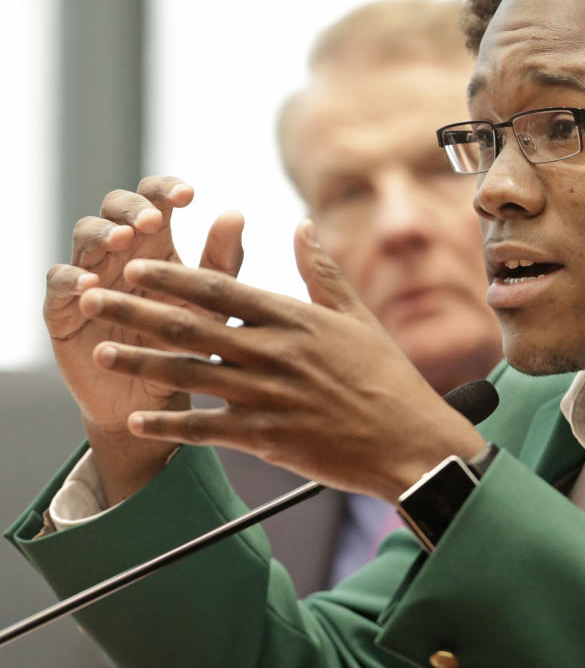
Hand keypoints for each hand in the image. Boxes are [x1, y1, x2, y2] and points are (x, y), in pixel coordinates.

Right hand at [44, 177, 243, 499]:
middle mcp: (119, 252)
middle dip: (131, 207)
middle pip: (114, 207)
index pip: (154, 200)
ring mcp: (88, 274)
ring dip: (102, 233)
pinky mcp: (64, 306)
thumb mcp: (211, 303)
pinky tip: (91, 284)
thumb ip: (222, 261)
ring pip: (84, 235)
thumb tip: (236, 213)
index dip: (165, 190)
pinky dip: (71, 278)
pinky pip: (58, 281)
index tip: (189, 195)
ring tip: (122, 240)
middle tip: (152, 220)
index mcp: (155, 244)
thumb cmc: (188, 343)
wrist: (157, 395)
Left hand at [77, 220, 486, 501]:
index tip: (135, 264)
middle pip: (192, 327)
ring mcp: (270, 397)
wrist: (410, 442)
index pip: (222, 290)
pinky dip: (172, 425)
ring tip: (100, 350)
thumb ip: (322, 272)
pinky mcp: (270, 438)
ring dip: (142, 360)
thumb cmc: (387, 378)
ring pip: (192, 374)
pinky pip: (210, 429)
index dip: (174, 276)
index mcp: (296, 320)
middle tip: (92, 297)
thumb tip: (301, 225)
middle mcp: (277, 354)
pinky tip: (139, 418)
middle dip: (136, 309)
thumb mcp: (358, 318)